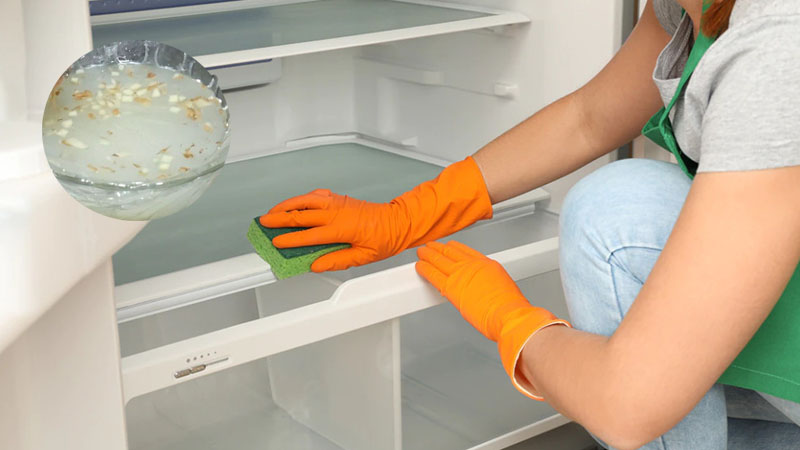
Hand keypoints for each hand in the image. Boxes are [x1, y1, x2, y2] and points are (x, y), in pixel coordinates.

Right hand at [261, 157, 492, 271]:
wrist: (399, 221)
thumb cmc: (385, 239)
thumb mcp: (364, 258)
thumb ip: (337, 261)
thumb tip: (316, 265)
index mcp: (342, 229)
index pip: (309, 235)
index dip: (290, 239)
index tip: (276, 243)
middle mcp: (337, 212)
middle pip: (302, 214)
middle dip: (280, 218)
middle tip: (263, 223)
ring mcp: (338, 203)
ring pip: (306, 200)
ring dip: (287, 205)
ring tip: (272, 212)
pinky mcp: (340, 198)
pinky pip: (316, 195)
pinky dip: (302, 198)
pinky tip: (295, 203)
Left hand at [416, 240, 569, 398]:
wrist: (509, 314)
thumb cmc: (510, 308)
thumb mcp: (503, 287)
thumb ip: (489, 285)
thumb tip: (483, 292)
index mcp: (487, 264)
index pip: (466, 251)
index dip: (455, 247)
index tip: (449, 246)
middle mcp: (473, 266)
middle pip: (451, 252)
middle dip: (439, 248)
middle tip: (431, 246)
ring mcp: (461, 274)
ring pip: (439, 259)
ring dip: (428, 255)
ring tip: (421, 252)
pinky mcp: (451, 286)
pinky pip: (432, 274)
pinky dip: (424, 268)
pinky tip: (419, 266)